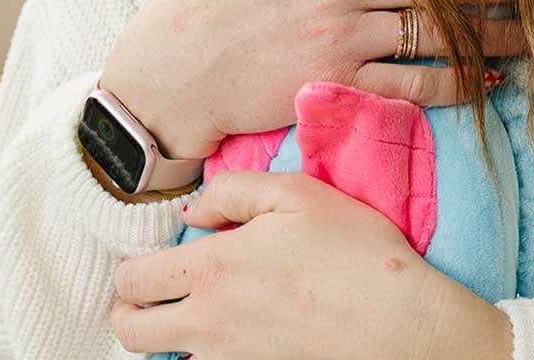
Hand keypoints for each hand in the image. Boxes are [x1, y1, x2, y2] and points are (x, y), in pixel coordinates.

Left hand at [111, 170, 510, 358]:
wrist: (404, 331)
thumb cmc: (355, 253)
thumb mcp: (295, 194)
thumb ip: (231, 190)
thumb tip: (193, 211)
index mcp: (212, 271)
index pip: (131, 280)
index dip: (129, 267)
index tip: (153, 255)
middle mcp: (208, 328)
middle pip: (129, 333)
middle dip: (131, 308)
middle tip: (158, 289)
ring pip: (168, 358)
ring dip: (173, 334)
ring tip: (212, 305)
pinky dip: (213, 353)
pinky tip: (246, 330)